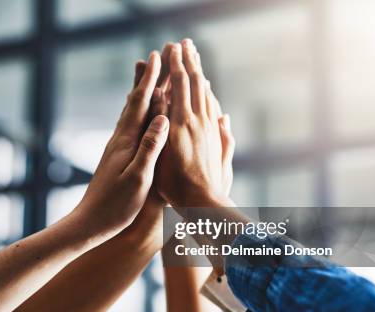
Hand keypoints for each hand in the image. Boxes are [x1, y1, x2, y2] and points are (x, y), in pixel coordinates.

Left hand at [73, 51, 169, 237]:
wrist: (89, 224)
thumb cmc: (115, 207)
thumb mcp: (138, 179)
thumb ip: (150, 148)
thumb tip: (164, 118)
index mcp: (126, 143)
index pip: (140, 104)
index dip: (149, 80)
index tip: (157, 57)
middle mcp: (119, 141)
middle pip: (133, 103)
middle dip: (145, 79)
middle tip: (154, 58)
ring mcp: (117, 150)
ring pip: (130, 114)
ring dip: (141, 95)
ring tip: (148, 80)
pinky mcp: (116, 159)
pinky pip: (130, 128)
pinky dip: (138, 115)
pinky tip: (139, 118)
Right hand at [154, 39, 231, 207]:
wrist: (203, 204)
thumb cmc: (175, 186)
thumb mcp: (159, 155)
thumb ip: (160, 126)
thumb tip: (162, 99)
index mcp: (181, 124)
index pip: (178, 85)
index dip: (174, 64)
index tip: (170, 47)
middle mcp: (198, 122)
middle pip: (194, 83)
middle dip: (189, 61)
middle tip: (184, 43)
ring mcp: (209, 129)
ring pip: (205, 93)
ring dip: (199, 73)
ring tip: (195, 59)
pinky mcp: (215, 138)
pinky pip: (211, 108)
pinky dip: (207, 93)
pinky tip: (207, 91)